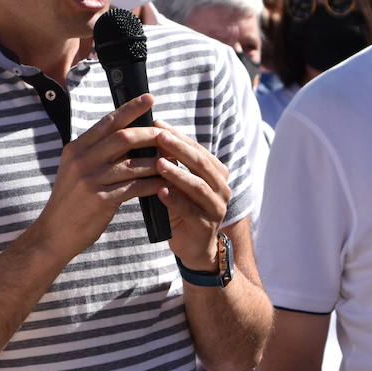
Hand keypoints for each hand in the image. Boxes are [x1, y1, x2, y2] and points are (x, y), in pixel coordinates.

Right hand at [35, 94, 164, 258]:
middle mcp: (81, 160)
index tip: (150, 98)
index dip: (130, 109)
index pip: (108, 122)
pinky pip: (134, 187)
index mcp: (76, 149)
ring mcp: (89, 180)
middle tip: (168, 134)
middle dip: (149, 134)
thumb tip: (131, 138)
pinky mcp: (99, 200)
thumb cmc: (72, 202)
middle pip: (123, 138)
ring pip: (132, 164)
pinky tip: (164, 184)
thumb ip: (98, 154)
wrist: (53, 234)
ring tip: (172, 162)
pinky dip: (152, 184)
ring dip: (156, 162)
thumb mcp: (77, 171)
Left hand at [153, 118, 231, 270]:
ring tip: (158, 164)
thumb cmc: (182, 209)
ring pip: (198, 186)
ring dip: (177, 173)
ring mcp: (217, 207)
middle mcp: (222, 187)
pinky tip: (161, 192)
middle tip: (158, 136)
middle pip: (200, 163)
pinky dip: (175, 200)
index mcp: (216, 172)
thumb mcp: (176, 183)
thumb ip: (170, 164)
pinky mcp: (207, 226)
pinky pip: (191, 210)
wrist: (193, 247)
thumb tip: (150, 136)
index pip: (197, 148)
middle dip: (179, 148)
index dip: (178, 135)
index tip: (157, 123)